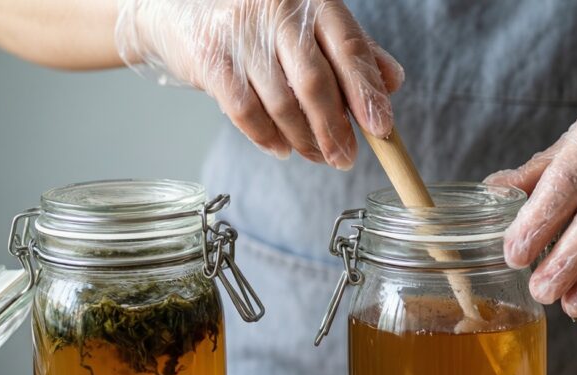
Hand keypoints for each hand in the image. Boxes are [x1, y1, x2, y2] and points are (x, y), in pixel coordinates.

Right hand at [116, 0, 403, 167]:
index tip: (381, 128)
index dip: (367, 92)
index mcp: (313, 2)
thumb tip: (393, 82)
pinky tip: (281, 147)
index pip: (349, 48)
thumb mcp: (311, 25)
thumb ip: (354, 50)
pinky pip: (245, 112)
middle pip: (315, 82)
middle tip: (345, 158)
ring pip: (282, 103)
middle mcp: (278, 11)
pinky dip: (267, 137)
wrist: (182, 5)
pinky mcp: (211, 58)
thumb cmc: (260, 20)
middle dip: (334, 129)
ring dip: (303, 139)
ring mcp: (242, 34)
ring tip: (316, 154)